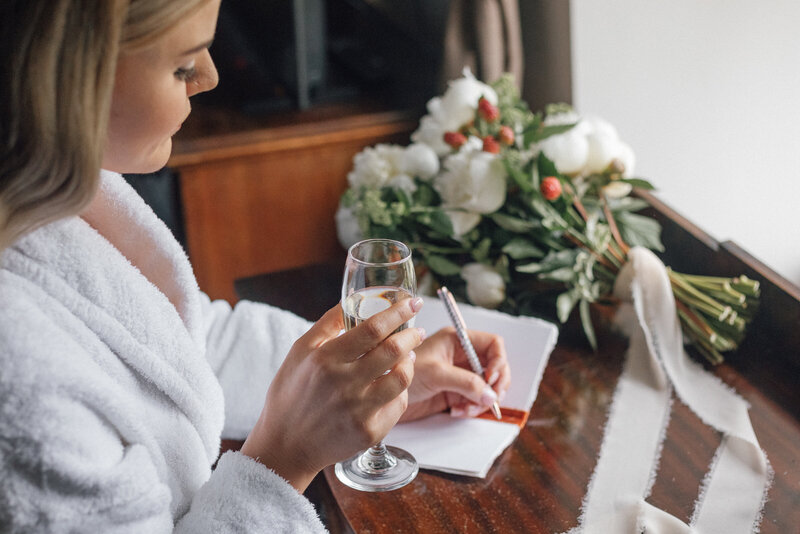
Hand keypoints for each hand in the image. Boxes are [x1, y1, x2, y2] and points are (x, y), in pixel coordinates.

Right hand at [241, 297, 424, 491]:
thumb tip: (354, 300)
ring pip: (402, 378)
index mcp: (325, 359)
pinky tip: (394, 384)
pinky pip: (398, 404)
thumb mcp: (300, 351)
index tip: (412, 303)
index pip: (372, 329)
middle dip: (411, 335)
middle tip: (416, 330)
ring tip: (407, 356)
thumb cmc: (290, 394)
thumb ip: (328, 324)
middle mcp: (343, 384)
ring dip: (410, 362)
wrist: (285, 446)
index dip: (397, 313)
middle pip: (392, 351)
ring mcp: (358, 410)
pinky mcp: (369, 432)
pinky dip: (400, 390)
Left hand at [400, 327, 509, 421]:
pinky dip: (472, 408)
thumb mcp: (435, 373)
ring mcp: (459, 375)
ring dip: (483, 400)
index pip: (493, 344)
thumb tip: (491, 395)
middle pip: (495, 367)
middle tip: (490, 399)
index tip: (492, 379)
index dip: (498, 360)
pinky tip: (458, 411)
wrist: (380, 396)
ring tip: (467, 408)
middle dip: (496, 385)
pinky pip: (476, 401)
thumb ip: (465, 382)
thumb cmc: (398, 372)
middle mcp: (460, 356)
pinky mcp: (454, 393)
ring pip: (488, 386)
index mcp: (456, 340)